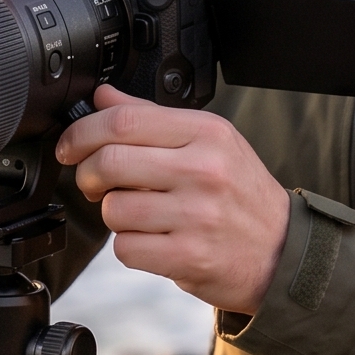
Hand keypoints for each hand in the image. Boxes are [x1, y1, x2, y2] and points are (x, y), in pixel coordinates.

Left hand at [56, 87, 290, 314]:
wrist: (283, 252)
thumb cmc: (242, 196)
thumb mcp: (211, 144)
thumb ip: (154, 119)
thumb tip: (104, 97)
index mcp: (208, 133)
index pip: (124, 121)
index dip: (83, 132)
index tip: (71, 145)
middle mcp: (204, 170)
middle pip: (109, 163)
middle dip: (86, 175)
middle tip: (91, 182)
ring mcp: (197, 216)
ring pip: (113, 209)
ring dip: (112, 214)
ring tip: (137, 214)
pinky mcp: (188, 257)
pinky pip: (126, 248)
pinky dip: (129, 246)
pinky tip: (152, 239)